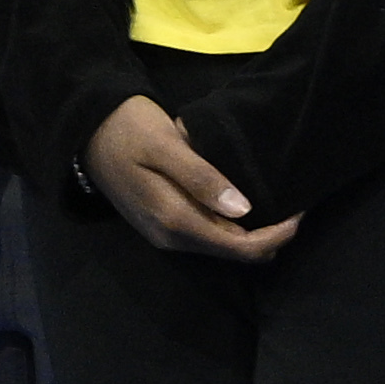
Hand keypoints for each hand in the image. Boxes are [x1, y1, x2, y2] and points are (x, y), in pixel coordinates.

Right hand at [85, 97, 300, 262]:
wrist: (86, 131)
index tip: (299, 210)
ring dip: (253, 233)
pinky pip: (208, 237)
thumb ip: (202, 177)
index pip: (240, 246)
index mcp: (174, 219)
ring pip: (223, 248)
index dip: (277, 235)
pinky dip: (234, 228)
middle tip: (294, 204)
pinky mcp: (162, 227)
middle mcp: (170, 238)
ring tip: (275, 203)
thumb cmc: (128, 130)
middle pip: (234, 253)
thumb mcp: (166, 145)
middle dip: (270, 236)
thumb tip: (243, 209)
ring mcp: (164, 235)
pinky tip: (243, 203)